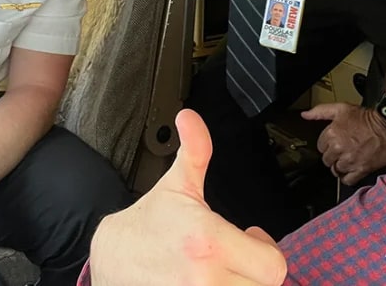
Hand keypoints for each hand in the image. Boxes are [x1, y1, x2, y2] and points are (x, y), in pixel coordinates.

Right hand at [89, 109, 287, 285]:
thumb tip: (191, 117)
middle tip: (236, 259)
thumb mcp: (176, 185)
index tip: (250, 240)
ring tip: (221, 271)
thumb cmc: (148, 225)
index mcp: (208, 241)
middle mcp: (204, 279)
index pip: (273, 265)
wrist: (111, 259)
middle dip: (253, 272)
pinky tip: (209, 283)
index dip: (266, 251)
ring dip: (239, 284)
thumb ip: (195, 151)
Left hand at [302, 103, 385, 185]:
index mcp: (332, 133)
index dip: (327, 145)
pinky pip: (347, 180)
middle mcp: (339, 148)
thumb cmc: (368, 117)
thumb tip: (305, 115)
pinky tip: (352, 170)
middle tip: (343, 151)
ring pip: (336, 170)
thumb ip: (321, 112)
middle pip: (327, 160)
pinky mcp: (361, 169)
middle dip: (333, 156)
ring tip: (349, 160)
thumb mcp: (342, 108)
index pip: (320, 147)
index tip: (335, 143)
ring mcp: (350, 160)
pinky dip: (348, 177)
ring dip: (341, 166)